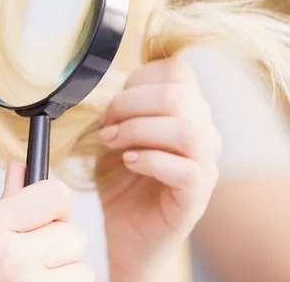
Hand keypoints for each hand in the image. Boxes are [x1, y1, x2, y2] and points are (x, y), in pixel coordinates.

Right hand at [0, 163, 94, 281]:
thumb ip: (6, 204)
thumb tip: (21, 166)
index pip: (56, 193)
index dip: (56, 208)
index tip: (48, 222)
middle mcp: (10, 257)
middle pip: (75, 235)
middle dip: (59, 252)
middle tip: (31, 269)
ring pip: (84, 270)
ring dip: (64, 280)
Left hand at [96, 59, 220, 279]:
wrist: (127, 232)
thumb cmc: (121, 180)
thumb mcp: (113, 135)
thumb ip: (116, 110)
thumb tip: (100, 88)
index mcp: (184, 110)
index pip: (177, 71)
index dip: (139, 79)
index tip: (112, 102)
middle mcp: (201, 132)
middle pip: (179, 95)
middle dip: (130, 104)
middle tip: (106, 124)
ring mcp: (203, 165)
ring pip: (188, 130)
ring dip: (139, 130)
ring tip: (113, 142)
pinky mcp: (196, 196)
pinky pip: (186, 170)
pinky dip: (151, 160)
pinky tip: (128, 163)